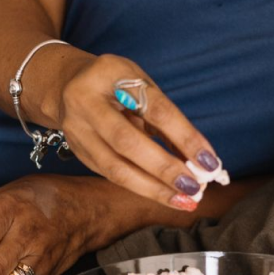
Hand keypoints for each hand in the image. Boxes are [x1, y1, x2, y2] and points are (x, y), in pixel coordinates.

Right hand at [49, 52, 220, 210]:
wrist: (64, 85)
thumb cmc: (115, 83)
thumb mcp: (140, 84)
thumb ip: (166, 117)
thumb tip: (199, 157)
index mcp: (110, 74)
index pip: (154, 109)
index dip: (184, 136)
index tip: (209, 160)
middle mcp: (87, 102)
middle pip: (127, 142)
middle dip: (164, 169)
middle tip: (195, 187)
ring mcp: (77, 129)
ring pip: (115, 167)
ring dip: (154, 188)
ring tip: (184, 200)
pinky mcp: (78, 151)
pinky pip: (111, 175)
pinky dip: (142, 187)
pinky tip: (165, 195)